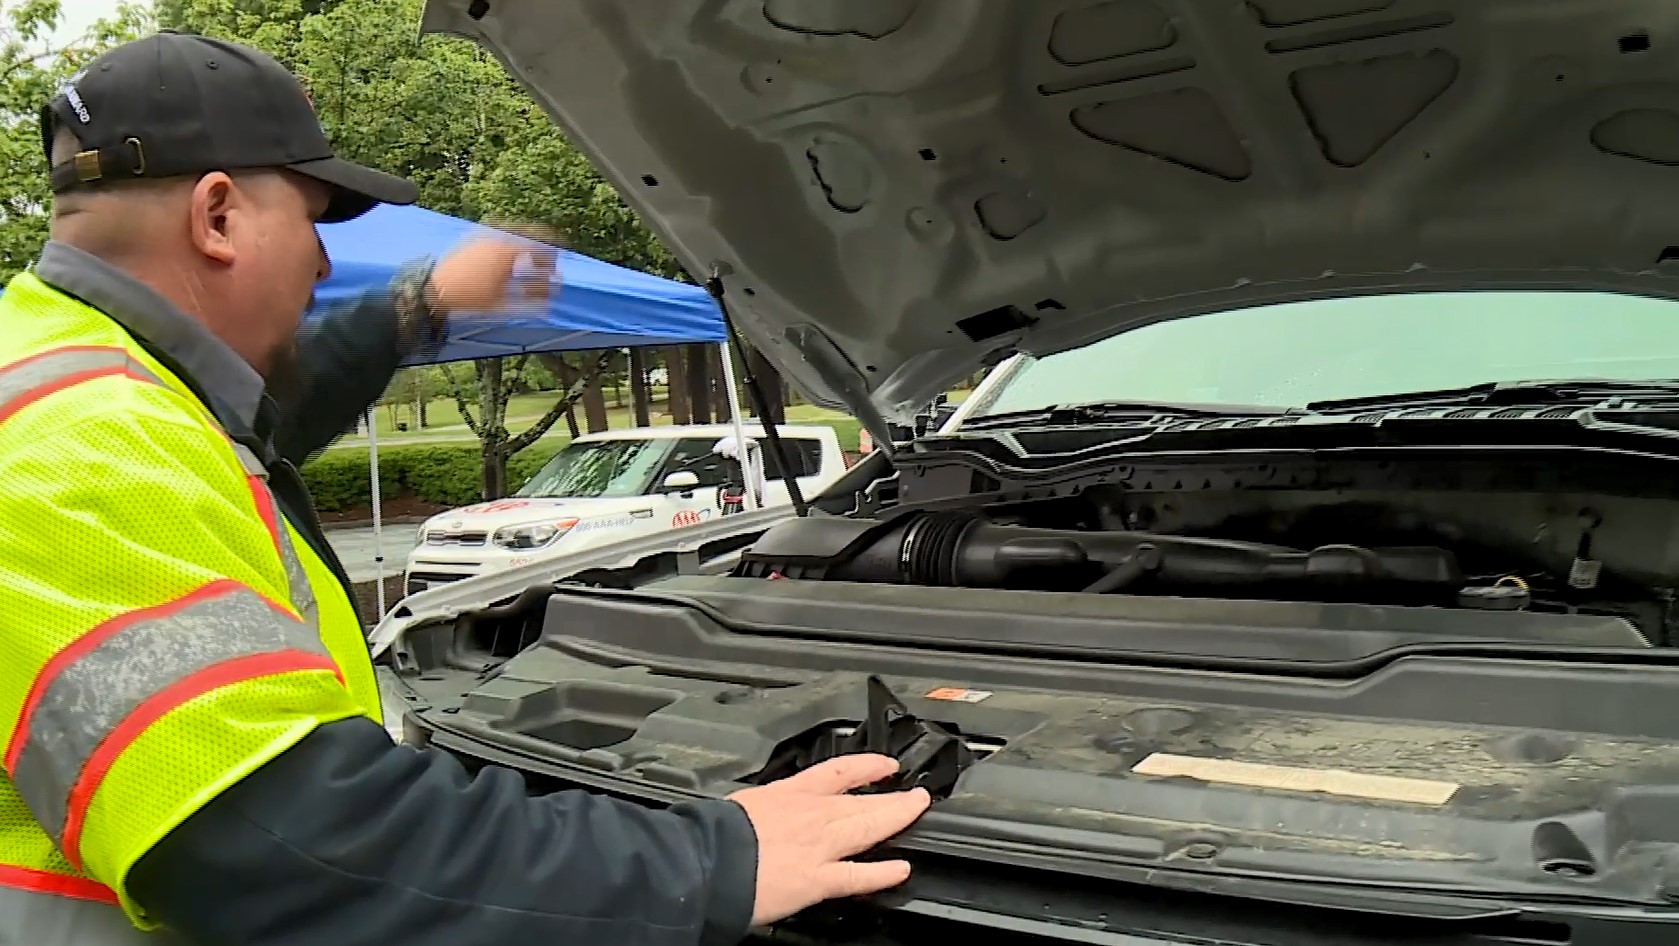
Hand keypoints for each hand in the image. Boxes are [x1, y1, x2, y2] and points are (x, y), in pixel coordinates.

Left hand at [428, 230, 558, 316]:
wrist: (433, 291)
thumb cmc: (470, 300)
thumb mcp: (504, 305)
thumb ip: (532, 300)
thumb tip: (553, 298)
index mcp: (509, 252)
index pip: (542, 247)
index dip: (554, 258)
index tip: (556, 270)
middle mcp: (498, 238)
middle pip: (530, 235)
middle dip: (542, 249)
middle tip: (546, 263)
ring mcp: (483, 235)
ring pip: (514, 233)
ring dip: (526, 245)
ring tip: (527, 262)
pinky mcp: (472, 238)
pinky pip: (498, 234)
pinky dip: (509, 243)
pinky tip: (506, 259)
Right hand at [728, 753, 930, 926]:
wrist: (705, 859)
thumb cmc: (713, 835)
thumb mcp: (743, 805)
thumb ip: (764, 808)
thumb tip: (762, 815)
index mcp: (789, 793)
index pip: (837, 772)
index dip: (866, 766)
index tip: (885, 765)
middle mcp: (810, 814)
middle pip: (862, 801)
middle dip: (893, 796)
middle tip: (917, 793)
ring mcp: (818, 846)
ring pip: (868, 827)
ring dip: (897, 818)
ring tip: (917, 812)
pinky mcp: (817, 878)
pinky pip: (857, 875)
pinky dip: (882, 872)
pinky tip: (901, 869)